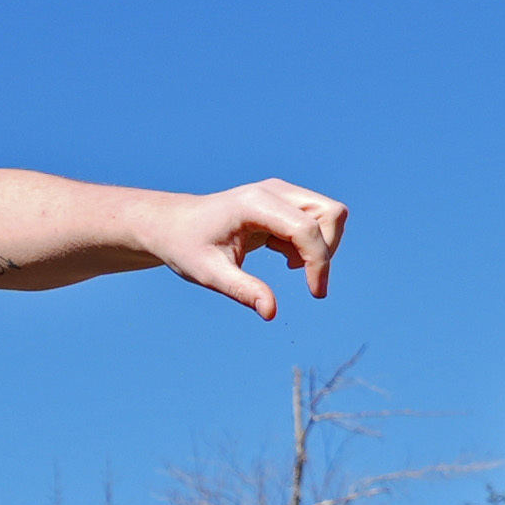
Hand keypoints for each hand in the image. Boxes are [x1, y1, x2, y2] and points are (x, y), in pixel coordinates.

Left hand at [134, 180, 348, 320]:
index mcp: (254, 204)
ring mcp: (280, 193)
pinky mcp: (282, 202)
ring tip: (286, 263)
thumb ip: (242, 290)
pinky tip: (282, 255)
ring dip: (320, 246)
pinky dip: (309, 243)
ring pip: (329, 214)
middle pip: (331, 213)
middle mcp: (273, 191)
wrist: (172, 226)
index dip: (319, 262)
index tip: (316, 293)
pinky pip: (315, 220)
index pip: (306, 228)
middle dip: (328, 249)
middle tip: (306, 278)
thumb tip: (271, 313)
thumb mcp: (209, 273)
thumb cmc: (186, 247)